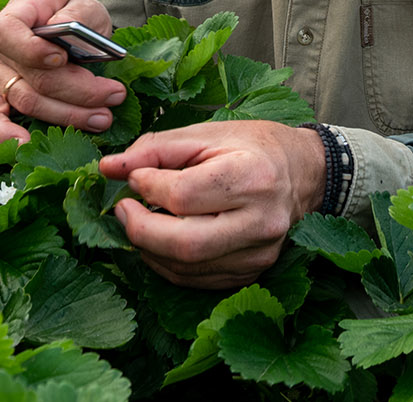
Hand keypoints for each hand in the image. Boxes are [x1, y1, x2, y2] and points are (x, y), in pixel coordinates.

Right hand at [0, 0, 125, 143]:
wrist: (69, 25)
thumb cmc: (75, 14)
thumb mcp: (84, 4)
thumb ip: (76, 15)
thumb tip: (64, 33)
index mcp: (15, 14)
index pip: (9, 32)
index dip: (33, 50)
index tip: (63, 58)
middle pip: (32, 78)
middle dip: (77, 92)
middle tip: (115, 95)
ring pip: (28, 102)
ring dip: (68, 114)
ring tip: (104, 117)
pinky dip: (3, 134)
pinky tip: (25, 145)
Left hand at [101, 120, 325, 288]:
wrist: (304, 174)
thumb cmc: (253, 146)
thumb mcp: (205, 134)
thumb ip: (155, 149)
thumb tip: (108, 168)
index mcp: (253, 176)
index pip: (184, 195)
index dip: (147, 186)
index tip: (133, 175)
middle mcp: (261, 221)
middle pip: (184, 243)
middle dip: (140, 230)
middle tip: (122, 209)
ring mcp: (259, 254)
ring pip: (187, 267)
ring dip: (150, 248)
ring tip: (140, 221)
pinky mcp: (252, 273)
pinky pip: (197, 279)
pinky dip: (169, 263)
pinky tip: (161, 240)